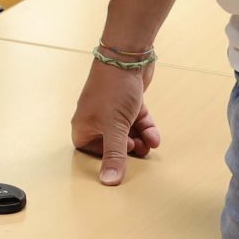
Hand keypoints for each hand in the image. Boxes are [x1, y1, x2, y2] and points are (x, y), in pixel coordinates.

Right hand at [70, 59, 160, 185]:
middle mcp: (95, 118)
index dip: (104, 156)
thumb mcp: (115, 127)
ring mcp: (111, 110)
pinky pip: (135, 121)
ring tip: (151, 144)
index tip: (119, 156)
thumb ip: (114, 155)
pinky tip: (155, 135)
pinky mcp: (126, 103)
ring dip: (140, 140)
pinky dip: (145, 128)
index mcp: (83, 125)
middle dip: (128, 149)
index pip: (89, 150)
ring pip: (126, 133)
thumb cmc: (113, 90)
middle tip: (140, 152)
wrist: (127, 56)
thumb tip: (109, 182)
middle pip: (111, 143)